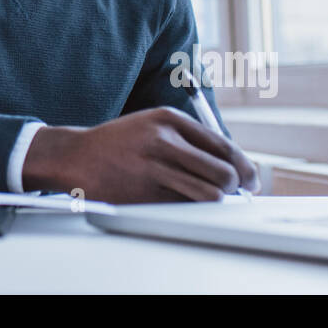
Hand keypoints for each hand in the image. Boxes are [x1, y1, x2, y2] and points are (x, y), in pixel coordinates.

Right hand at [21, 106, 260, 203]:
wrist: (77, 156)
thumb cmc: (121, 143)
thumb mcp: (153, 126)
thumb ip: (190, 141)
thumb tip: (233, 167)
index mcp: (169, 119)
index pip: (222, 145)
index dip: (243, 166)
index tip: (250, 178)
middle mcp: (164, 140)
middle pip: (222, 171)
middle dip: (234, 186)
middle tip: (232, 192)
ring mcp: (154, 168)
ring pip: (209, 193)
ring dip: (216, 200)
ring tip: (210, 198)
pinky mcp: (145, 193)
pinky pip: (184, 206)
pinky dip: (190, 208)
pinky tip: (181, 200)